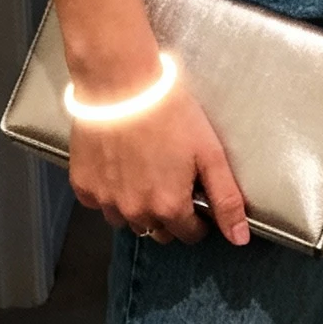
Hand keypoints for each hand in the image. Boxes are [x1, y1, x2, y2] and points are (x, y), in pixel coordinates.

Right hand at [69, 77, 249, 246]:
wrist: (120, 84)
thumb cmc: (168, 113)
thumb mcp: (209, 153)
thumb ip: (226, 199)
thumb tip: (239, 239)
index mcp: (169, 208)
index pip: (189, 234)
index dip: (197, 218)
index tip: (195, 196)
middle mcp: (136, 212)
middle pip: (158, 231)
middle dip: (168, 214)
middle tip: (170, 181)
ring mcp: (107, 201)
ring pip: (127, 221)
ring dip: (138, 207)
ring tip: (143, 174)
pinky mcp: (83, 186)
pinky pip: (99, 204)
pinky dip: (109, 194)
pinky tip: (118, 169)